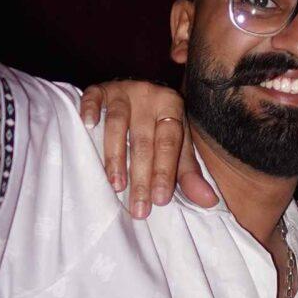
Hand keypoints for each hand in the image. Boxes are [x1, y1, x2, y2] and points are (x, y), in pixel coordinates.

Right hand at [80, 79, 215, 221]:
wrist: (141, 91)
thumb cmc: (159, 126)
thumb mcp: (178, 146)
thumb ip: (188, 173)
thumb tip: (210, 201)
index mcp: (172, 107)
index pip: (168, 143)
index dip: (165, 171)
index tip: (160, 200)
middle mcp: (149, 95)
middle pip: (143, 139)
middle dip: (141, 176)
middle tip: (138, 208)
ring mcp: (123, 90)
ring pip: (118, 122)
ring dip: (115, 156)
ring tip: (116, 186)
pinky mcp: (101, 89)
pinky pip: (94, 96)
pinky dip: (90, 110)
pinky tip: (88, 126)